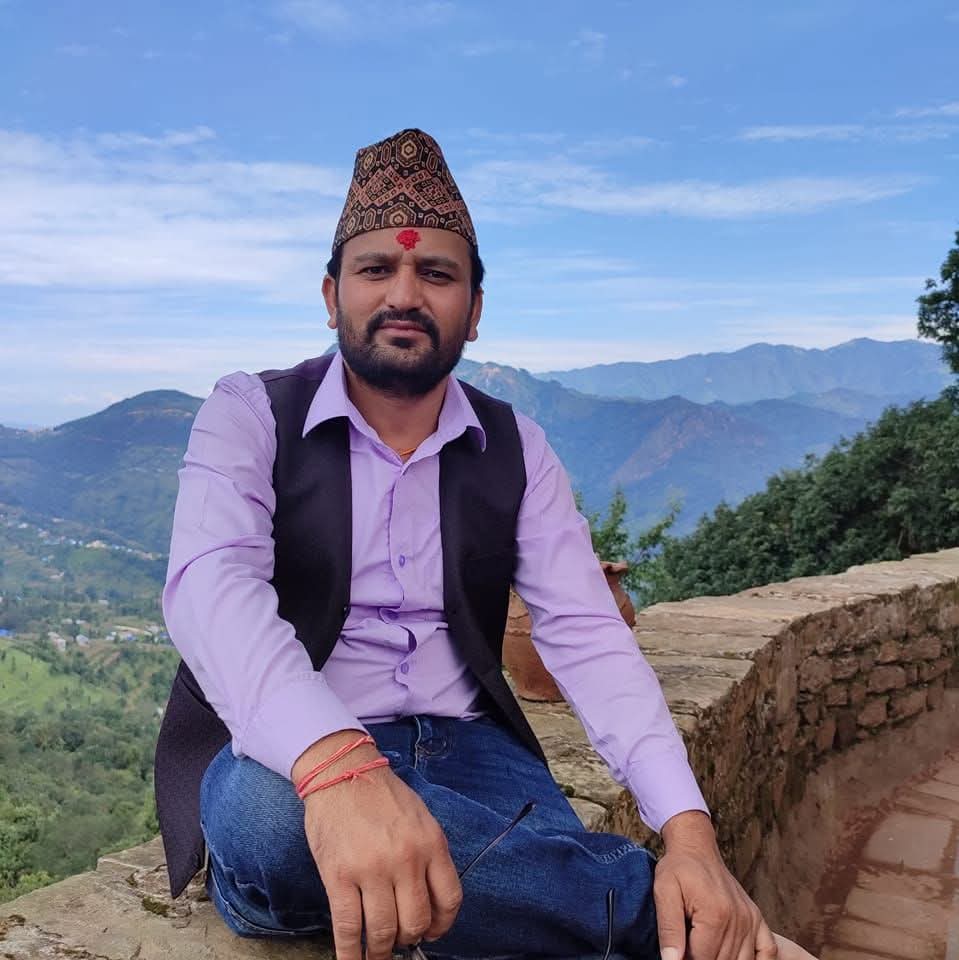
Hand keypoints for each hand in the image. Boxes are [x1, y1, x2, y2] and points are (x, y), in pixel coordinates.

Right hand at [293, 731, 462, 959]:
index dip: (442, 925)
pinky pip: (348, 928)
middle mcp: (406, 859)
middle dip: (409, 938)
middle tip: (400, 940)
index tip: (432, 933)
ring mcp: (372, 870)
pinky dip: (350, 954)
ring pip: (384, 931)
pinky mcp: (339, 877)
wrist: (342, 771)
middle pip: (417, 921)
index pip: (449, 899)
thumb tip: (428, 899)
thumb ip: (428, 854)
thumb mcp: (420, 817)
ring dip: (381, 951)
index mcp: (431, 843)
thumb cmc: (381, 795)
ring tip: (377, 954)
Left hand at [655, 811, 776, 959]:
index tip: (678, 950)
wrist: (697, 849)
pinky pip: (768, 951)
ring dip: (725, 959)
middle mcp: (738, 919)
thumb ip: (668, 929)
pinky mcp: (757, 918)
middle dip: (702, 958)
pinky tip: (740, 956)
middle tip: (689, 944)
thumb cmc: (679, 868)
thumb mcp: (664, 892)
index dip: (685, 959)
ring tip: (706, 944)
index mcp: (715, 915)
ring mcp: (751, 919)